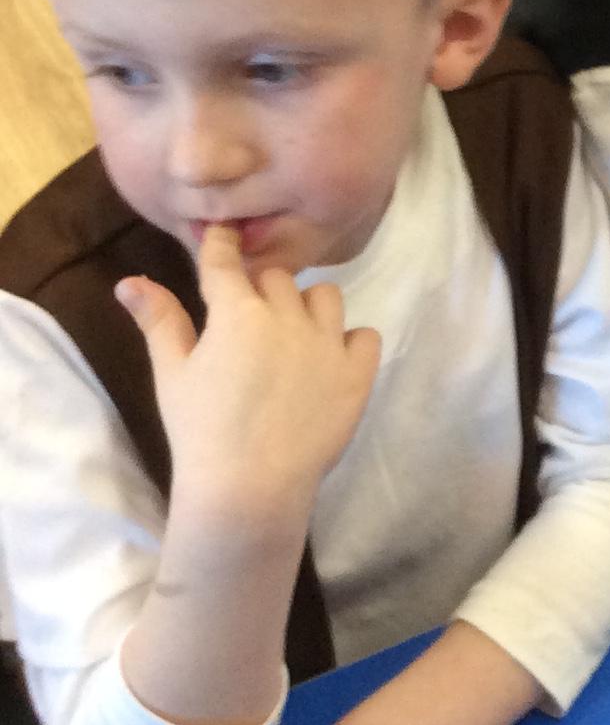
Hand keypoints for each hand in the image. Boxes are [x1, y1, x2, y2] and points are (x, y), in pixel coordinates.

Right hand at [117, 225, 382, 528]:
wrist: (249, 488)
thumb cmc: (201, 431)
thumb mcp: (172, 373)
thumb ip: (159, 320)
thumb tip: (129, 281)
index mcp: (237, 313)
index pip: (227, 262)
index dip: (222, 246)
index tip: (224, 236)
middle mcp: (287, 317)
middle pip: (278, 278)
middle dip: (261, 290)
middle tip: (250, 321)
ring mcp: (328, 344)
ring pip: (326, 296)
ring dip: (308, 308)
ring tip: (292, 338)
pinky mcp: (358, 374)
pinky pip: (365, 335)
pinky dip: (349, 341)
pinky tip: (329, 362)